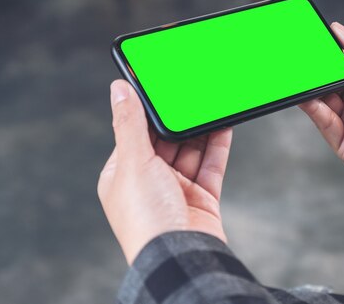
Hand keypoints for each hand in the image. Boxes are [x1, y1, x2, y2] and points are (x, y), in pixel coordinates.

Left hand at [98, 80, 232, 264]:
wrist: (181, 256)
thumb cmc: (147, 218)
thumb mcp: (133, 163)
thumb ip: (129, 124)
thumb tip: (119, 89)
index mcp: (123, 175)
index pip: (135, 134)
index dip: (147, 112)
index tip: (159, 88)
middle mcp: (149, 182)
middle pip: (166, 141)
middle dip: (179, 120)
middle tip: (190, 92)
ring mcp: (178, 190)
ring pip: (192, 151)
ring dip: (201, 129)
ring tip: (210, 103)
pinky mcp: (203, 197)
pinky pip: (212, 164)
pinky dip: (218, 144)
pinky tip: (224, 125)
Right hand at [300, 23, 343, 190]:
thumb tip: (340, 30)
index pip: (341, 65)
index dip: (327, 55)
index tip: (311, 42)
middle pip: (329, 85)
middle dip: (315, 74)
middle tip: (300, 61)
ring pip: (323, 105)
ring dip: (310, 92)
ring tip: (299, 79)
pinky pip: (327, 126)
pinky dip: (316, 112)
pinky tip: (309, 100)